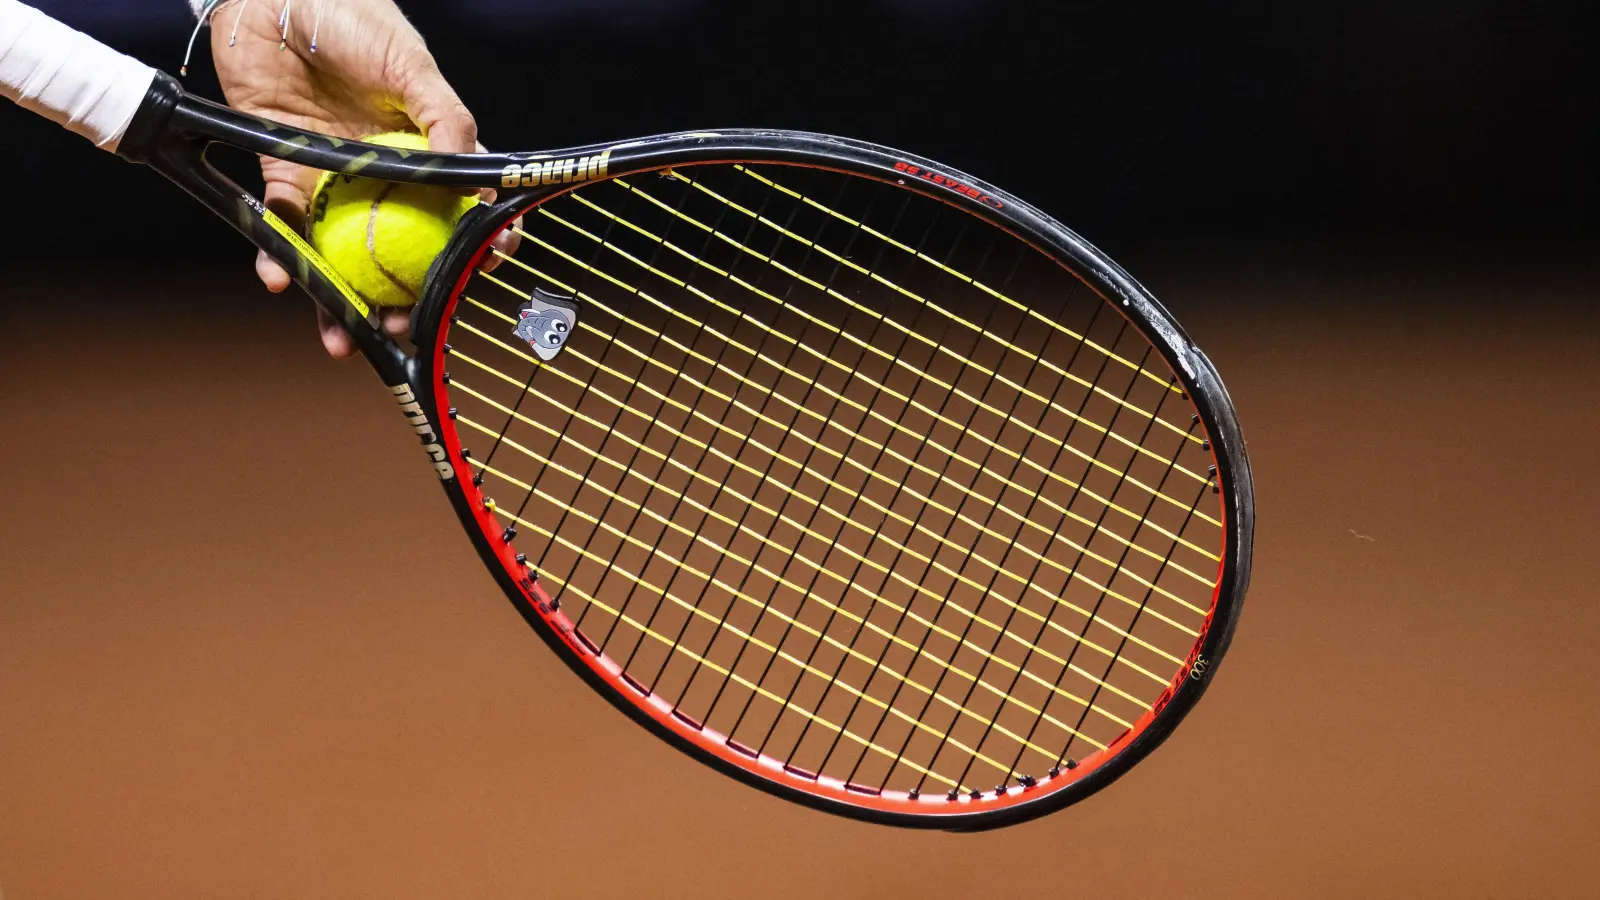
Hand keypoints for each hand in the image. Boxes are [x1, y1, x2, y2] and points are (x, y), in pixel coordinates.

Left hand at [208, 0, 499, 357]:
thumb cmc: (351, 17)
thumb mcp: (410, 66)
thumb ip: (445, 120)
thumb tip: (474, 182)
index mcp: (428, 151)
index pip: (465, 209)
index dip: (479, 246)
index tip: (485, 272)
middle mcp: (384, 176)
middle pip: (403, 250)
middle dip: (407, 296)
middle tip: (404, 323)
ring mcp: (335, 181)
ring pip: (344, 256)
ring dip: (343, 301)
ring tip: (344, 336)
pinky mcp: (282, 176)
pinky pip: (283, 227)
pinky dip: (279, 256)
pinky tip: (281, 279)